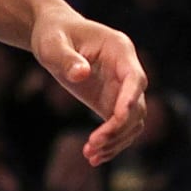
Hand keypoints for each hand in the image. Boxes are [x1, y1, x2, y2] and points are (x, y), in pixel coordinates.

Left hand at [29, 4, 147, 165]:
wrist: (55, 34)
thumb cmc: (54, 34)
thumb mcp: (53, 44)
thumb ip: (67, 58)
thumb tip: (82, 74)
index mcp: (121, 50)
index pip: (135, 78)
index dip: (130, 98)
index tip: (117, 118)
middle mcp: (127, 70)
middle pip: (137, 104)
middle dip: (118, 128)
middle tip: (92, 146)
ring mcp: (121, 87)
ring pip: (133, 120)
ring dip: (117, 140)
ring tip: (91, 156)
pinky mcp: (110, 100)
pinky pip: (119, 125)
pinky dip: (112, 142)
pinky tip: (94, 157)